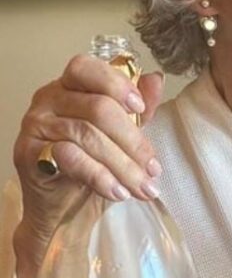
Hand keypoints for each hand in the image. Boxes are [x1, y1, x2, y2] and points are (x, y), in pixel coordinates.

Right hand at [12, 54, 163, 274]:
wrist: (62, 207)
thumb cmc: (93, 161)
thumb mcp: (122, 132)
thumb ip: (139, 106)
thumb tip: (156, 80)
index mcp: (71, 83)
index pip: (88, 69)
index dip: (117, 85)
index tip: (141, 109)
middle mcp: (49, 97)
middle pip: (98, 108)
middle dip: (133, 141)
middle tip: (154, 168)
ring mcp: (37, 124)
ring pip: (88, 136)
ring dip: (123, 165)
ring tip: (144, 187)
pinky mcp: (28, 153)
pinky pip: (71, 160)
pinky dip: (101, 177)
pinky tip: (119, 191)